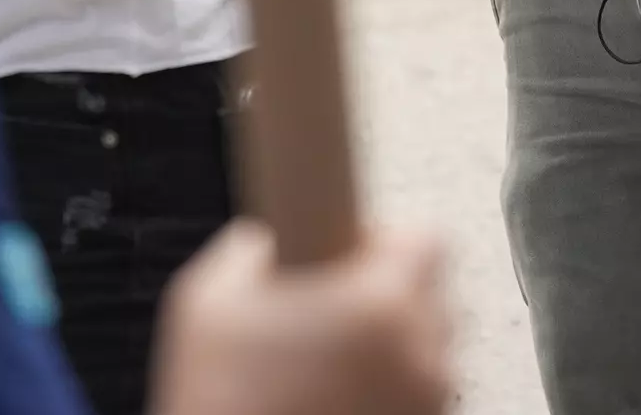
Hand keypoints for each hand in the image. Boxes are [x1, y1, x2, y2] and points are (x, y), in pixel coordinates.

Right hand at [148, 220, 450, 414]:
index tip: (354, 257)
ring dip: (396, 353)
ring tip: (335, 370)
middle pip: (432, 297)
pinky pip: (419, 402)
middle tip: (335, 319)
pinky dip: (391, 397)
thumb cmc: (219, 402)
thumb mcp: (208, 302)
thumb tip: (269, 243)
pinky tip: (339, 402)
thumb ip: (254, 250)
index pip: (427, 241)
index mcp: (382, 306)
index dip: (385, 243)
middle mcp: (420, 360)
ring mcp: (424, 408)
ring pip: (429, 354)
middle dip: (390, 300)